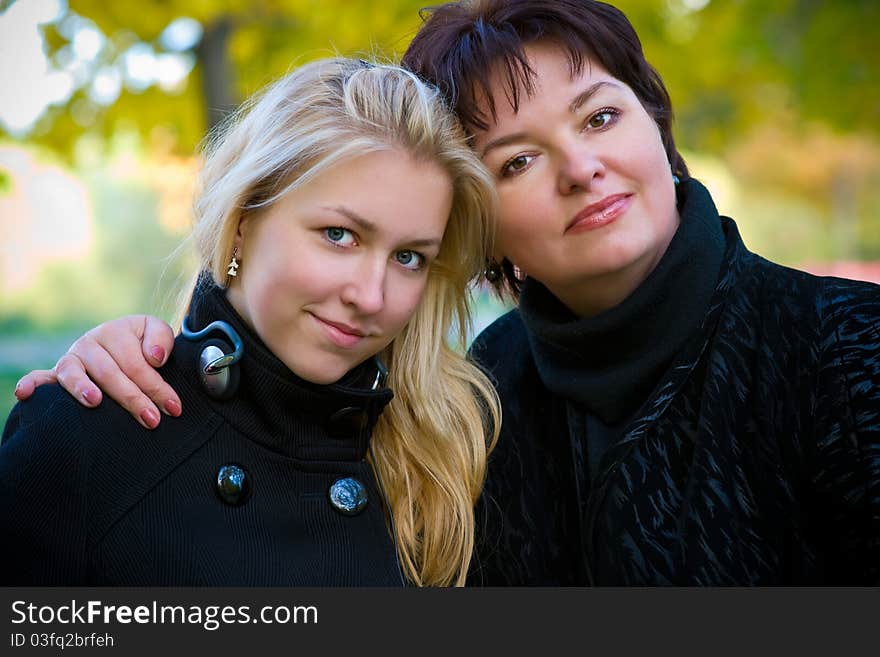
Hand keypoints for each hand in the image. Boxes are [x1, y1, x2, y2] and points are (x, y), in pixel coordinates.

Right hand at [14, 315, 179, 428]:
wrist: (125, 344)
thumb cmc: (144, 343)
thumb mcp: (156, 332)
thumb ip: (161, 339)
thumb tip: (154, 357)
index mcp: (116, 331)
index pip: (137, 363)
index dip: (156, 386)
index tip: (173, 408)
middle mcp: (90, 343)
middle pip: (110, 372)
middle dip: (132, 398)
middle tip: (151, 420)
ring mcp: (72, 358)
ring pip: (74, 373)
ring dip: (82, 387)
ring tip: (95, 402)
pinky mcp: (57, 373)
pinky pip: (40, 377)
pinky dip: (31, 384)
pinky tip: (25, 395)